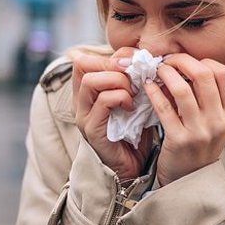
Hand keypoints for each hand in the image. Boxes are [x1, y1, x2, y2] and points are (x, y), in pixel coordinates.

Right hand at [69, 47, 153, 180]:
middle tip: (135, 77)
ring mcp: (83, 116)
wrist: (132, 169)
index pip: (85, 59)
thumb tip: (144, 58)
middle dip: (114, 65)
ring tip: (133, 93)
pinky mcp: (92, 129)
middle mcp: (79, 102)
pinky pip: (103, 101)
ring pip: (92, 80)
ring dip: (118, 81)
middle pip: (83, 64)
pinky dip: (121, 98)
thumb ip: (132, 81)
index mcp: (86, 93)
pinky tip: (132, 107)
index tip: (135, 63)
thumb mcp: (133, 101)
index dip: (112, 55)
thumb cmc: (134, 133)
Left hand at [144, 54, 224, 185]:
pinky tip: (148, 86)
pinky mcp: (179, 140)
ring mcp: (200, 132)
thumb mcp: (215, 124)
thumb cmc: (200, 146)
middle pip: (204, 75)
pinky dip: (154, 92)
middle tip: (169, 60)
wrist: (190, 181)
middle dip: (183, 61)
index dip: (205, 61)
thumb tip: (187, 65)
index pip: (224, 74)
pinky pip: (164, 107)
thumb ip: (209, 98)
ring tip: (158, 71)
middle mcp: (219, 122)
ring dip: (166, 73)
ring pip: (183, 88)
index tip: (189, 62)